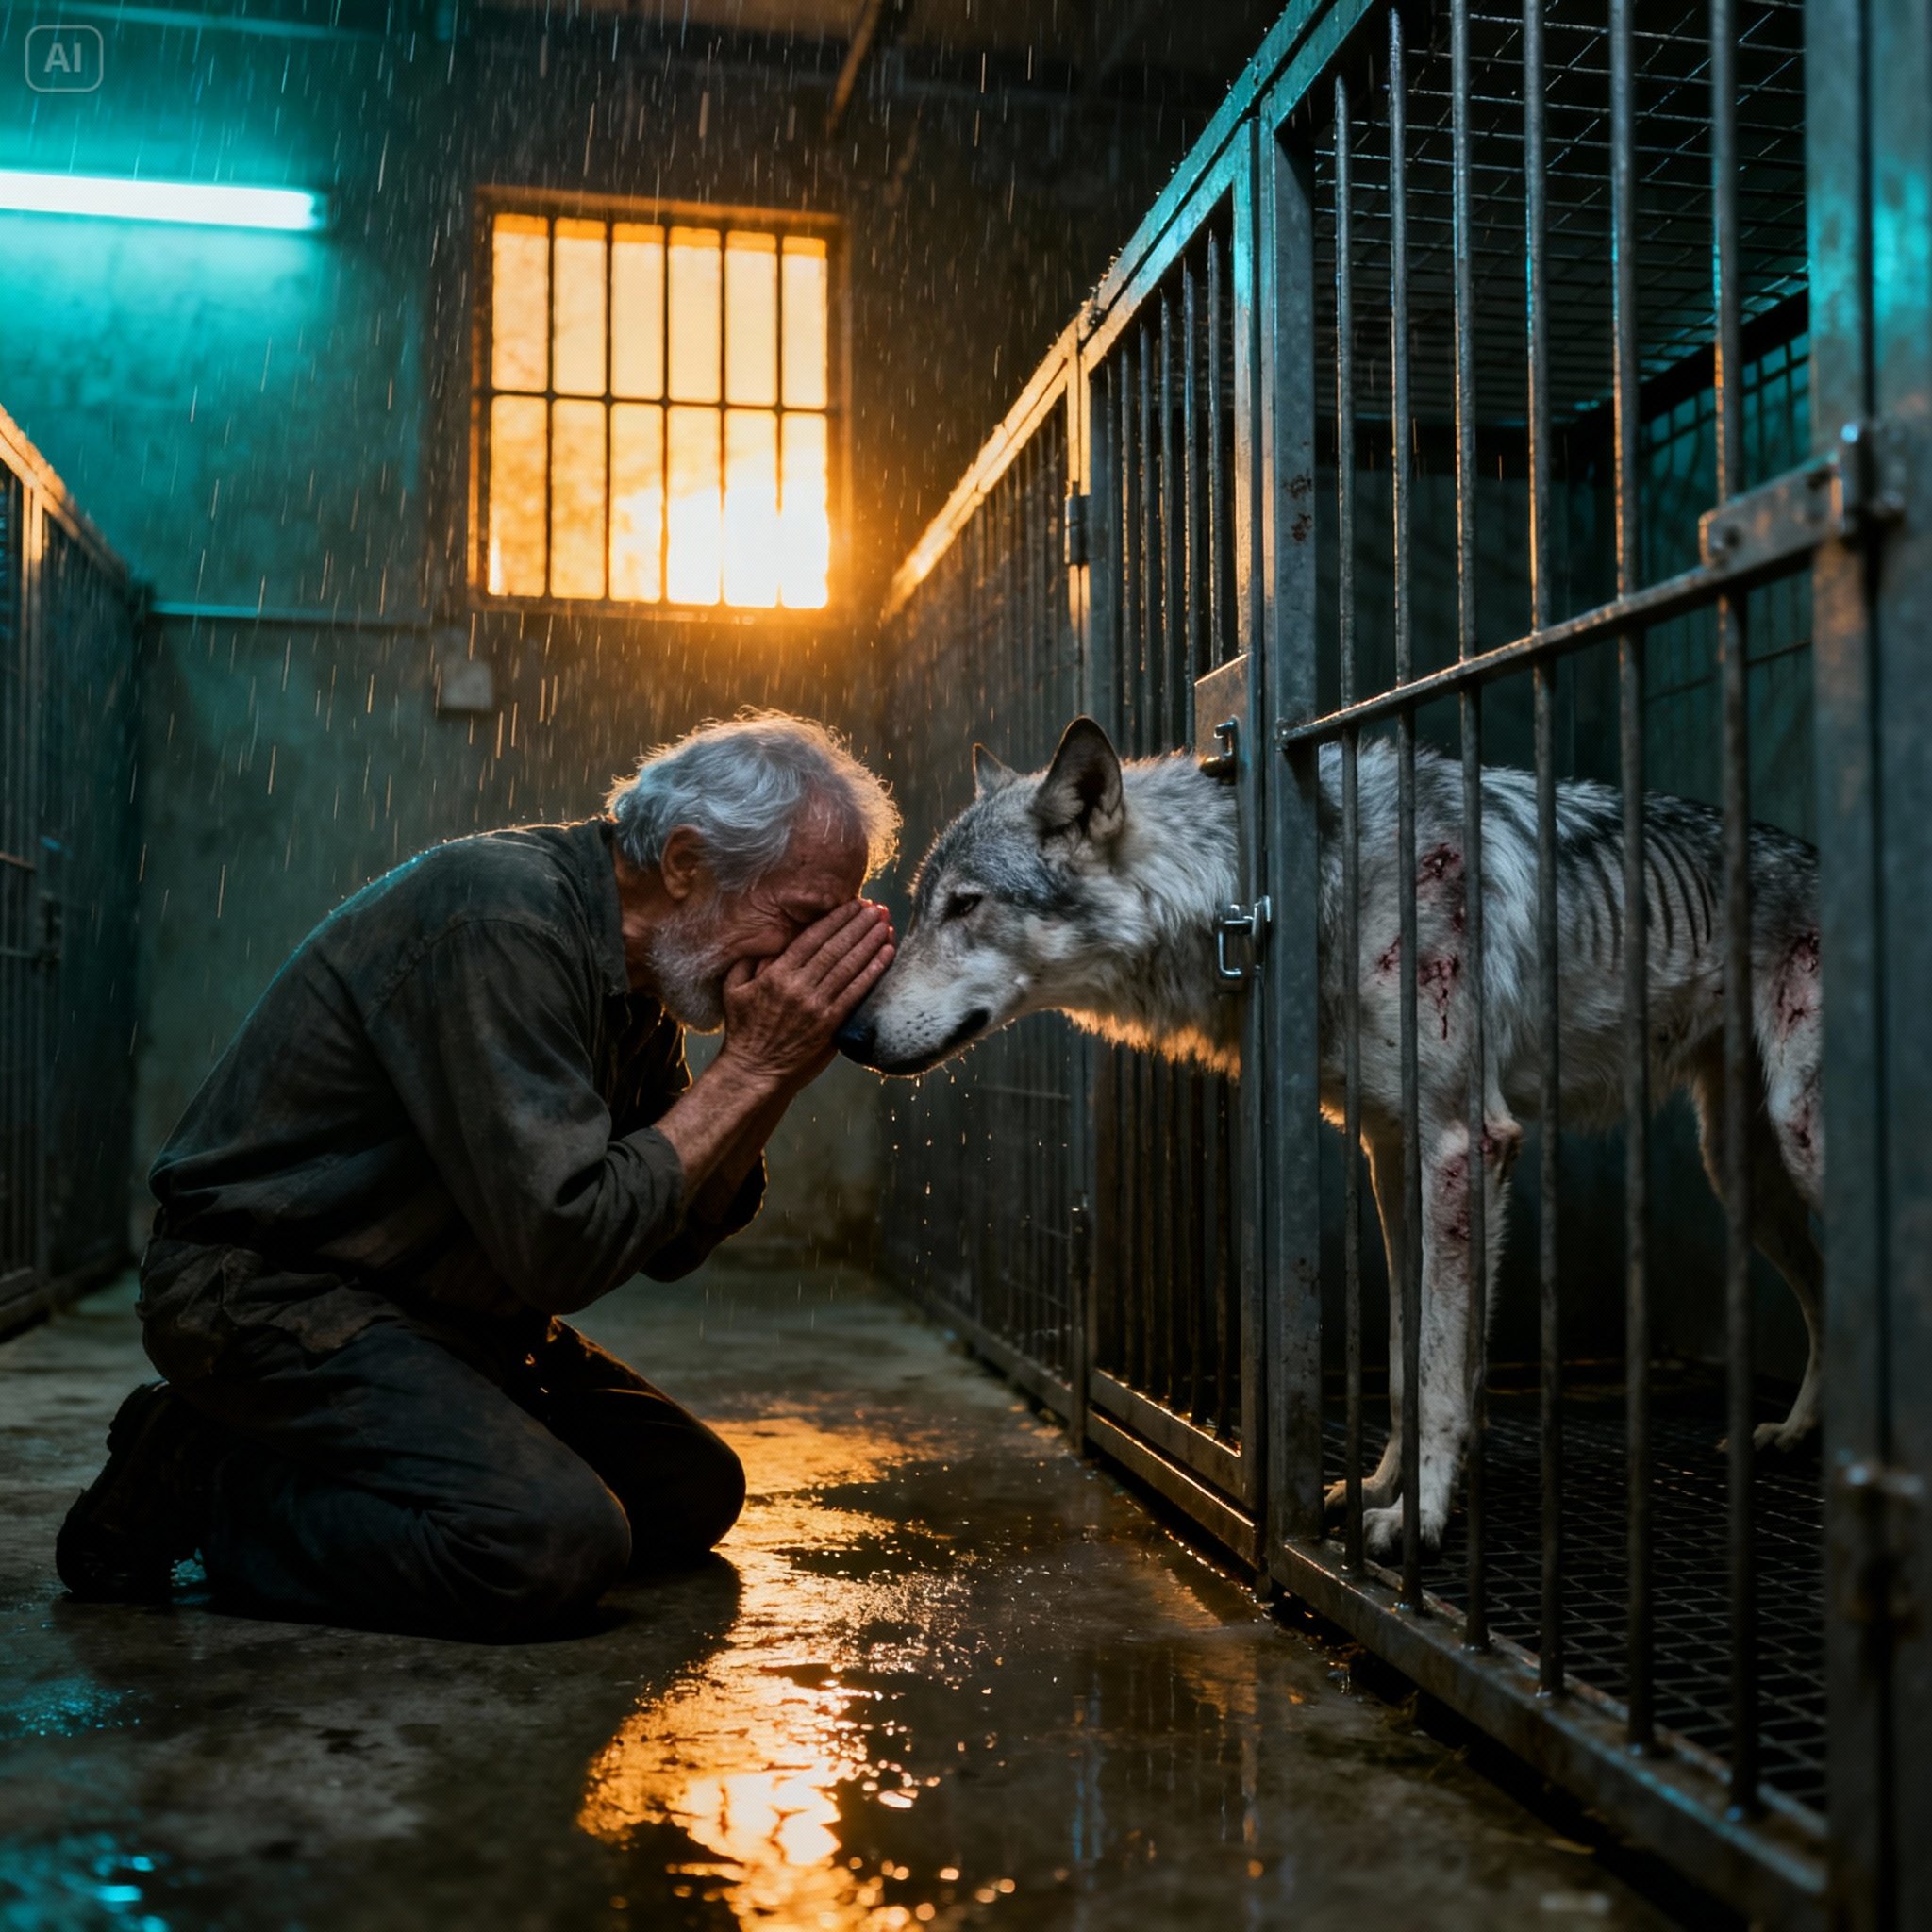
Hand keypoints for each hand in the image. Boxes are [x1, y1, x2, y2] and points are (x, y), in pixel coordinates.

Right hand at [718, 900, 894, 1087]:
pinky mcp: (831, 1024)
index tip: (852, 904)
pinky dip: (873, 970)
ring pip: (849, 966)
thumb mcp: (733, 989)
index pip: (812, 938)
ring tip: (885, 924)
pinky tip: (886, 954)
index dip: (835, 918)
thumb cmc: (744, 1030)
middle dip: (858, 924)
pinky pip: (857, 992)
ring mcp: (817, 1006)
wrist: (754, 1072)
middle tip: (876, 908)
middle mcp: (799, 987)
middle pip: (835, 947)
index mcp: (776, 975)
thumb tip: (771, 939)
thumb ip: (749, 961)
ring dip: (870, 942)